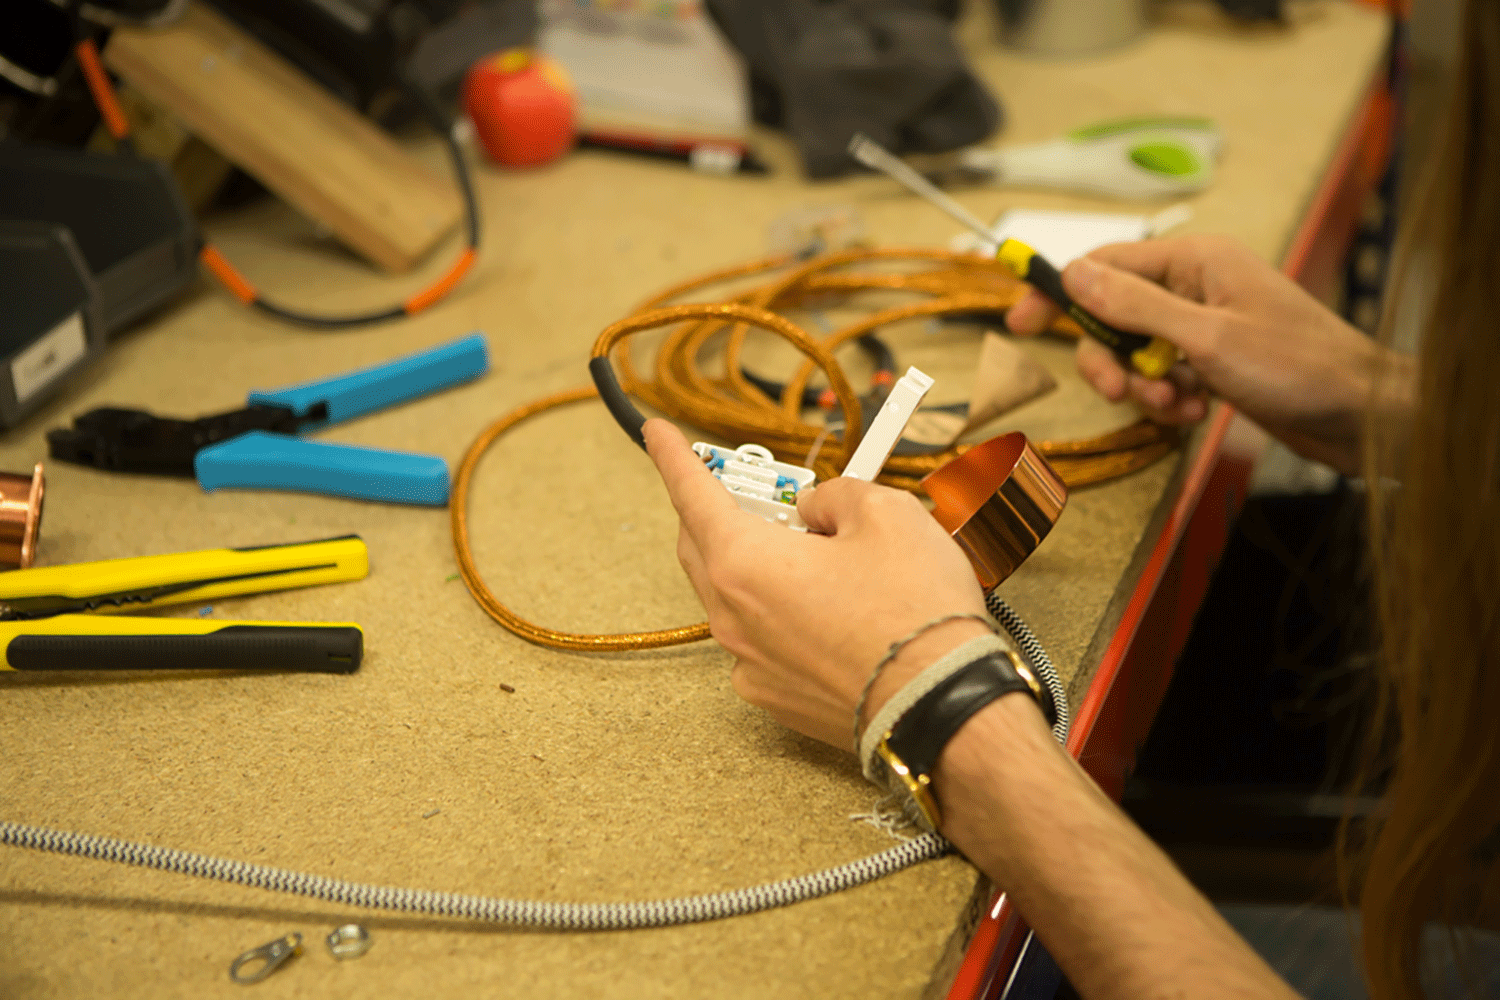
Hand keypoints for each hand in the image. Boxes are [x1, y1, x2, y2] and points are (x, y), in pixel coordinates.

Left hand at [643, 419, 991, 749]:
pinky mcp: (774, 698)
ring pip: (733, 595)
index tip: (657, 435)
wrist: (942, 706)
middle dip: (721, 509)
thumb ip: (835, 495)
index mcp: (744, 561)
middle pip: (703, 545)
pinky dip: (778, 614)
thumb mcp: (885, 513)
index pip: (692, 494)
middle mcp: (733, 617)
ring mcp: (749, 664)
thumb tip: (817, 509)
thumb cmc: (915, 613)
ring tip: (813, 551)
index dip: (673, 456)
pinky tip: (827, 610)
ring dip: (756, 563)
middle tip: (757, 490)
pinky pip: (759, 641)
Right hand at [1007, 234, 1408, 474]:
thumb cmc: (1297, 366)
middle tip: (1121, 391)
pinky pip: (1163, 375)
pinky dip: (1168, 398)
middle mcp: (1195, 285)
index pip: (1103, 265)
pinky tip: (1195, 412)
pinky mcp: (1214, 360)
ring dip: (1143, 386)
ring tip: (1177, 405)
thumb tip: (1073, 274)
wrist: (1360, 415)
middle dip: (1109, 360)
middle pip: (1112, 317)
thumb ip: (1133, 305)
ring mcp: (1205, 324)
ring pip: (1135, 353)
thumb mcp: (1204, 337)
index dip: (1057, 294)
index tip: (1018, 323)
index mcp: (1194, 261)